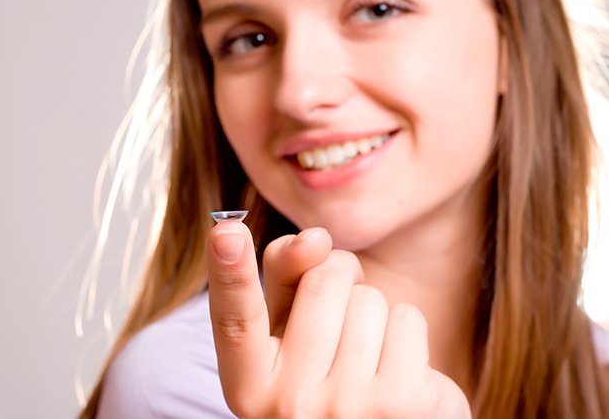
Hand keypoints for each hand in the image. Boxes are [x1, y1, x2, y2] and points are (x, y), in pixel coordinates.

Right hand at [207, 222, 471, 417]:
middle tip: (340, 314)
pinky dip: (404, 331)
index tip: (226, 231)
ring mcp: (347, 407)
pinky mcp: (403, 402)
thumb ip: (285, 278)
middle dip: (341, 278)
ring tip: (365, 354)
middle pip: (323, 281)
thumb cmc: (326, 374)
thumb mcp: (287, 334)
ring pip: (368, 298)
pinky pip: (406, 318)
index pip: (236, 321)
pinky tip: (394, 366)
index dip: (229, 273)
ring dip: (372, 312)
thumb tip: (314, 238)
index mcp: (249, 387)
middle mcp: (289, 403)